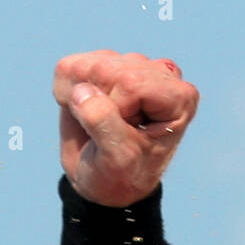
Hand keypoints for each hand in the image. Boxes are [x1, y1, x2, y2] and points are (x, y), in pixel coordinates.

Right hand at [53, 50, 198, 206]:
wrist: (106, 181)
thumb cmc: (122, 175)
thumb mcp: (119, 158)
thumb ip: (104, 124)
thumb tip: (81, 91)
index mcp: (179, 96)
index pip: (131, 84)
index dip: (116, 111)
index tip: (125, 136)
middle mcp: (159, 74)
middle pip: (105, 71)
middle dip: (97, 106)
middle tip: (111, 132)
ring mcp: (130, 64)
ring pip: (85, 68)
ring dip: (81, 101)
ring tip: (100, 123)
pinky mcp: (102, 63)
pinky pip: (68, 68)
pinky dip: (66, 94)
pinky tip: (87, 111)